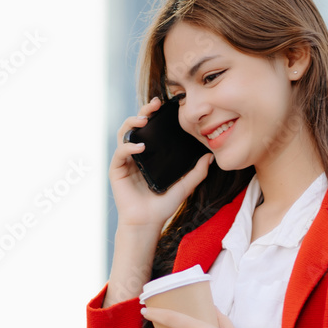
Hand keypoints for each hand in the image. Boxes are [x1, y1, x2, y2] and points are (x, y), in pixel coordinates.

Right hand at [110, 96, 213, 229]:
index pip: (150, 129)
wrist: (147, 223)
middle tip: (154, 104)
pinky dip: (129, 147)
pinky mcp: (117, 170)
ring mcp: (125, 161)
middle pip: (135, 126)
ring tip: (143, 120)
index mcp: (149, 155)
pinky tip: (140, 146)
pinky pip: (120, 153)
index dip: (154, 115)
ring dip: (132, 123)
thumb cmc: (163, 206)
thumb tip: (211, 157)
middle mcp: (135, 154)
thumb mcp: (185, 186)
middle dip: (143, 111)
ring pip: (124, 134)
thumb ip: (197, 172)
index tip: (164, 105)